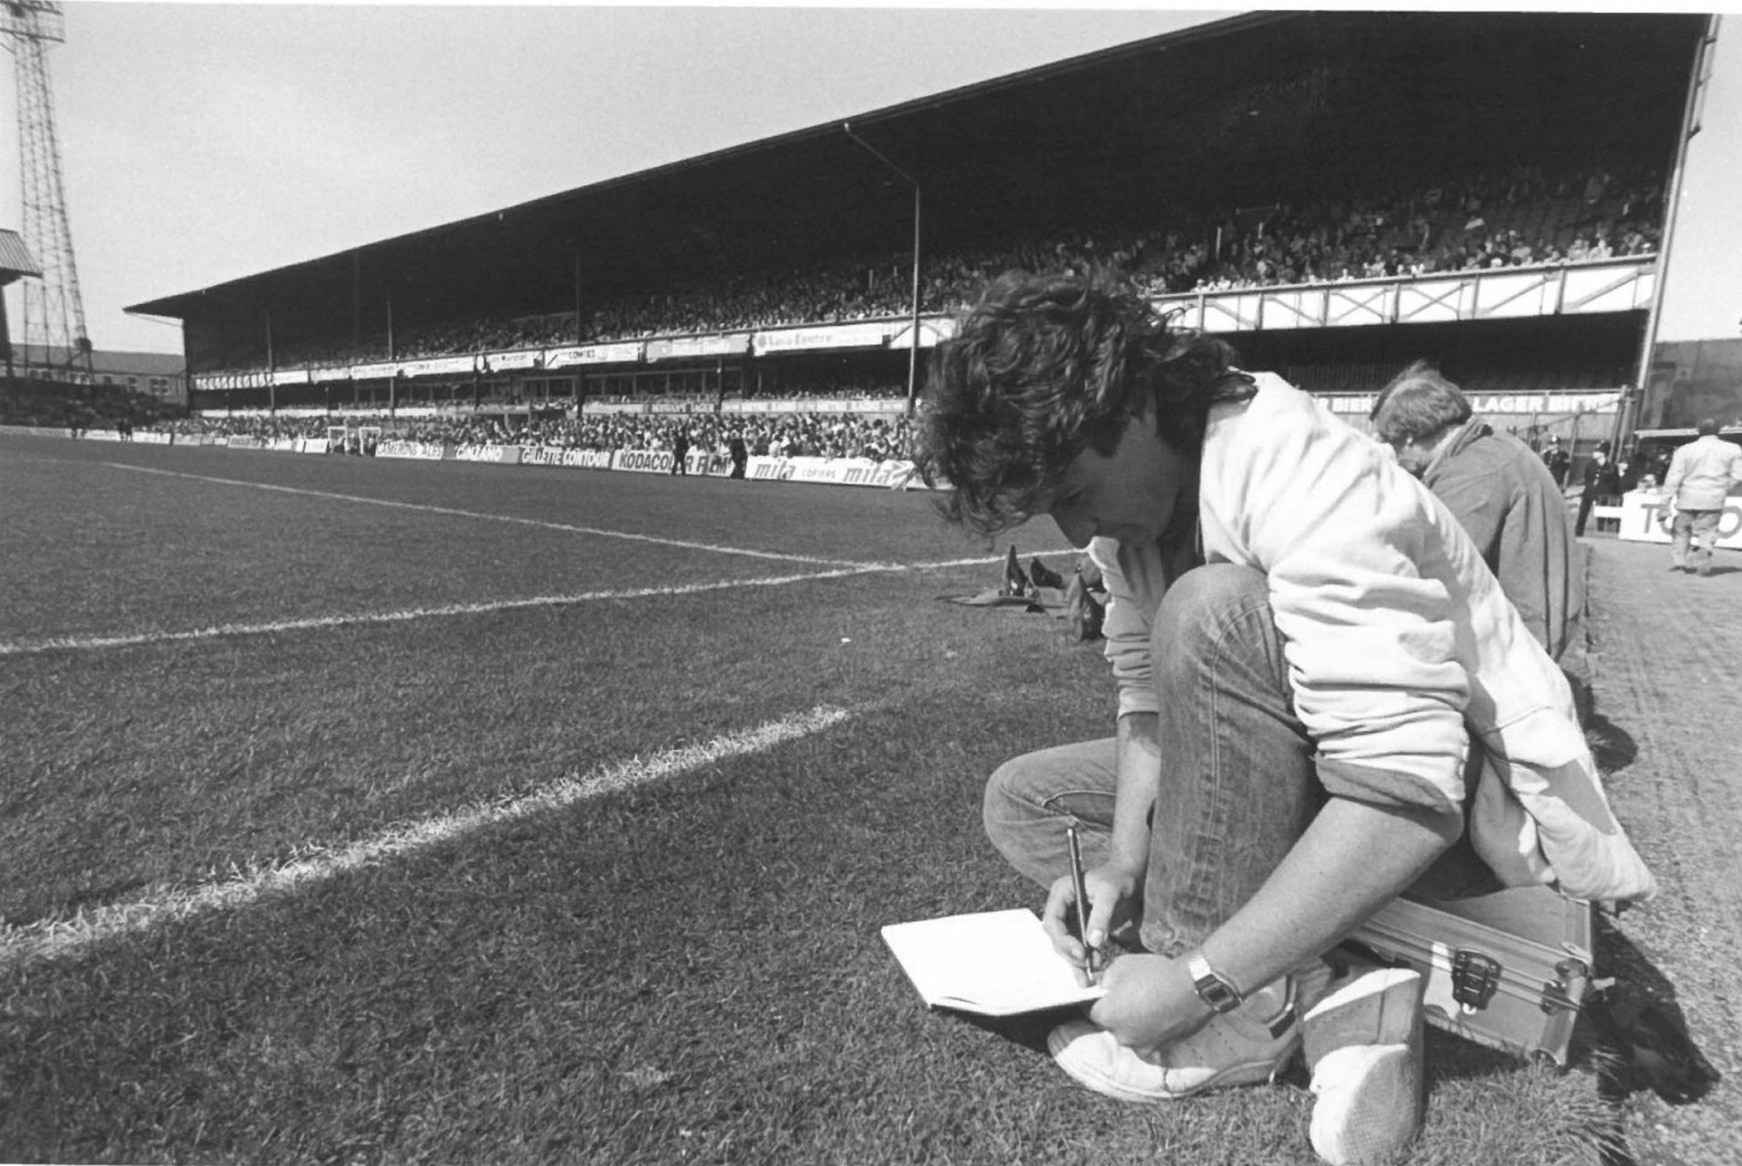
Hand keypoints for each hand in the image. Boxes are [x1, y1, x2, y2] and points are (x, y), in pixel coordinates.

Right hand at [1041, 860, 1139, 984]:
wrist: (1131, 878)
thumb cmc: (1120, 879)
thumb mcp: (1111, 893)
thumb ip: (1101, 916)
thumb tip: (1093, 942)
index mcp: (1062, 893)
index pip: (1053, 920)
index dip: (1063, 939)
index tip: (1080, 953)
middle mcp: (1062, 907)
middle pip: (1057, 937)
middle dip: (1070, 954)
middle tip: (1087, 967)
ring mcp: (1070, 919)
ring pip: (1066, 946)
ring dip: (1076, 963)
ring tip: (1089, 978)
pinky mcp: (1081, 929)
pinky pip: (1078, 948)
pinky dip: (1084, 961)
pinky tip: (1092, 973)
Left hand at [1087, 952, 1211, 1055]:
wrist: (1192, 988)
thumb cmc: (1155, 974)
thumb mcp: (1121, 965)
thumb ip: (1106, 979)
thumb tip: (1103, 987)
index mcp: (1107, 1016)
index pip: (1093, 1011)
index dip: (1100, 1001)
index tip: (1108, 994)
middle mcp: (1120, 1036)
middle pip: (1112, 1026)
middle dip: (1117, 1014)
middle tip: (1131, 998)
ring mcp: (1140, 1045)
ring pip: (1130, 1036)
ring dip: (1134, 1025)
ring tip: (1148, 1008)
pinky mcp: (1159, 1049)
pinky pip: (1148, 1044)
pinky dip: (1151, 1035)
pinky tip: (1159, 1021)